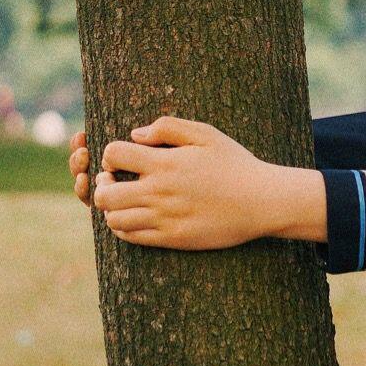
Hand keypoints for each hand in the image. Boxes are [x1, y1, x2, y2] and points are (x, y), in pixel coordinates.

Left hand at [81, 116, 302, 250]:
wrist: (263, 201)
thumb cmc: (236, 165)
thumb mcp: (207, 134)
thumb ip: (168, 127)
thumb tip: (135, 135)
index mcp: (166, 163)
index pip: (113, 155)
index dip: (110, 154)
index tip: (121, 159)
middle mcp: (160, 192)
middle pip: (104, 193)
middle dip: (102, 184)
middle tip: (113, 181)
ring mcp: (165, 218)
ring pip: (114, 218)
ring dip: (112, 208)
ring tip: (123, 201)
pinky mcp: (172, 238)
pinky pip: (131, 237)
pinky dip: (123, 228)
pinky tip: (135, 218)